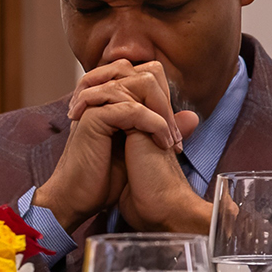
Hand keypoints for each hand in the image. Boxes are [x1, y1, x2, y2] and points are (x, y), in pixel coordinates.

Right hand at [38, 60, 200, 225]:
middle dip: (167, 103)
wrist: (78, 198)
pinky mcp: (92, 118)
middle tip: (174, 136)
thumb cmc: (104, 177)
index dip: (166, 98)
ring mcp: (95, 104)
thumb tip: (192, 116)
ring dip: (164, 114)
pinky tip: (161, 144)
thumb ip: (163, 128)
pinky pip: (133, 108)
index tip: (172, 132)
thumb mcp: (142, 148)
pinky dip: (155, 125)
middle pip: (147, 72)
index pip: (147, 75)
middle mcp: (101, 96)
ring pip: (142, 84)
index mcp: (110, 99)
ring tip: (169, 141)